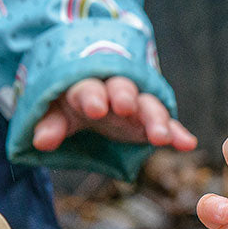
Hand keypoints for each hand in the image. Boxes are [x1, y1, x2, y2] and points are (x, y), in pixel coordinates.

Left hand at [33, 76, 196, 151]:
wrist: (94, 92)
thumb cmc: (71, 103)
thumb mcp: (57, 112)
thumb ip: (50, 125)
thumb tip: (40, 142)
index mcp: (87, 85)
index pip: (88, 88)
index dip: (92, 96)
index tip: (96, 109)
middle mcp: (115, 90)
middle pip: (122, 89)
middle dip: (125, 97)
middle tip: (126, 107)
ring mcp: (137, 104)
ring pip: (148, 106)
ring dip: (155, 119)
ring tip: (160, 137)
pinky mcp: (151, 120)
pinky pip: (167, 125)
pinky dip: (177, 133)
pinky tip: (186, 143)